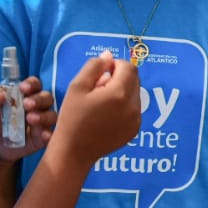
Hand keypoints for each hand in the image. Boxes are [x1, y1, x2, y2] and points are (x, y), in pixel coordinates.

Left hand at [0, 76, 56, 161]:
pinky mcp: (43, 137)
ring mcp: (43, 122)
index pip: (35, 84)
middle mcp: (38, 106)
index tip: (23, 88)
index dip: (32, 84)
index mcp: (26, 94)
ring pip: (51, 115)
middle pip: (46, 97)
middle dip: (38, 100)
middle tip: (27, 104)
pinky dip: (48, 134)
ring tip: (30, 119)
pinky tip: (42, 135)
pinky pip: (51, 134)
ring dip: (43, 116)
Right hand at [51, 51, 140, 165]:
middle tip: (98, 87)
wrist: (74, 151)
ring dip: (122, 91)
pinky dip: (124, 105)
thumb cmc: (72, 117)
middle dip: (119, 77)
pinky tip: (106, 114)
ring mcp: (136, 120)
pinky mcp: (135, 130)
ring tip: (101, 102)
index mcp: (119, 94)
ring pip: (135, 94)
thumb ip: (94, 66)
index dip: (116, 65)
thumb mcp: (77, 87)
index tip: (101, 72)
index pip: (129, 67)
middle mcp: (133, 106)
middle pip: (135, 79)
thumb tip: (109, 55)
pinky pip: (134, 108)